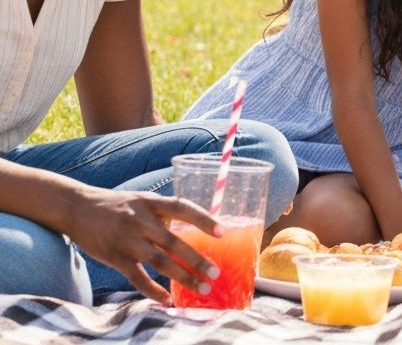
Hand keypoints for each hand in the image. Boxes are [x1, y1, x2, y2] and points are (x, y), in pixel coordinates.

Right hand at [66, 186, 224, 302]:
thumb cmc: (118, 205)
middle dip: (196, 259)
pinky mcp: (115, 257)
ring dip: (182, 277)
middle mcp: (141, 220)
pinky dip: (153, 290)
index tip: (222, 232)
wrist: (79, 208)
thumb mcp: (143, 201)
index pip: (183, 208)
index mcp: (152, 202)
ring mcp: (128, 240)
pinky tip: (167, 300)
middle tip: (215, 273)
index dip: (203, 219)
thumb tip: (190, 232)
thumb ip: (163, 215)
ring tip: (201, 288)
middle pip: (174, 241)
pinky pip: (137, 277)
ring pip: (160, 262)